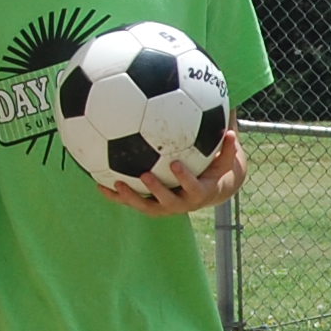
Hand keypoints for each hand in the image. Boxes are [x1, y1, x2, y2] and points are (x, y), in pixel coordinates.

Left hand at [104, 126, 243, 215]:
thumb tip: (232, 123)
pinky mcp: (152, 205)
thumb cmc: (218, 169)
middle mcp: (182, 204)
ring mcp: (165, 206)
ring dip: (131, 197)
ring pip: (147, 206)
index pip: (193, 188)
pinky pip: (133, 201)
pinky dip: (116, 195)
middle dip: (157, 190)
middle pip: (168, 203)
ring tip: (116, 183)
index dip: (185, 178)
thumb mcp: (228, 159)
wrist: (212, 191)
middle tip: (145, 175)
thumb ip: (229, 145)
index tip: (176, 164)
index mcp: (200, 193)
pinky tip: (99, 183)